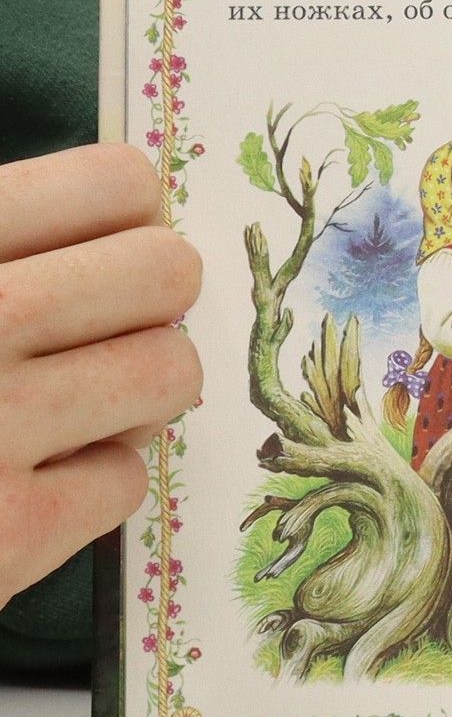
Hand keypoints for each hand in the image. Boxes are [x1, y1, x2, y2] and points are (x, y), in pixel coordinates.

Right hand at [0, 145, 202, 606]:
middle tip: (93, 328)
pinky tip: (23, 478)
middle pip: (169, 273)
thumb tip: (123, 201)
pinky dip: (87, 482)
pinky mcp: (8, 533)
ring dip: (132, 390)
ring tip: (63, 400)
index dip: (125, 215)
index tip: (98, 244)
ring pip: (171, 374)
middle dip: (146, 301)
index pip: (120, 184)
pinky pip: (126, 478)